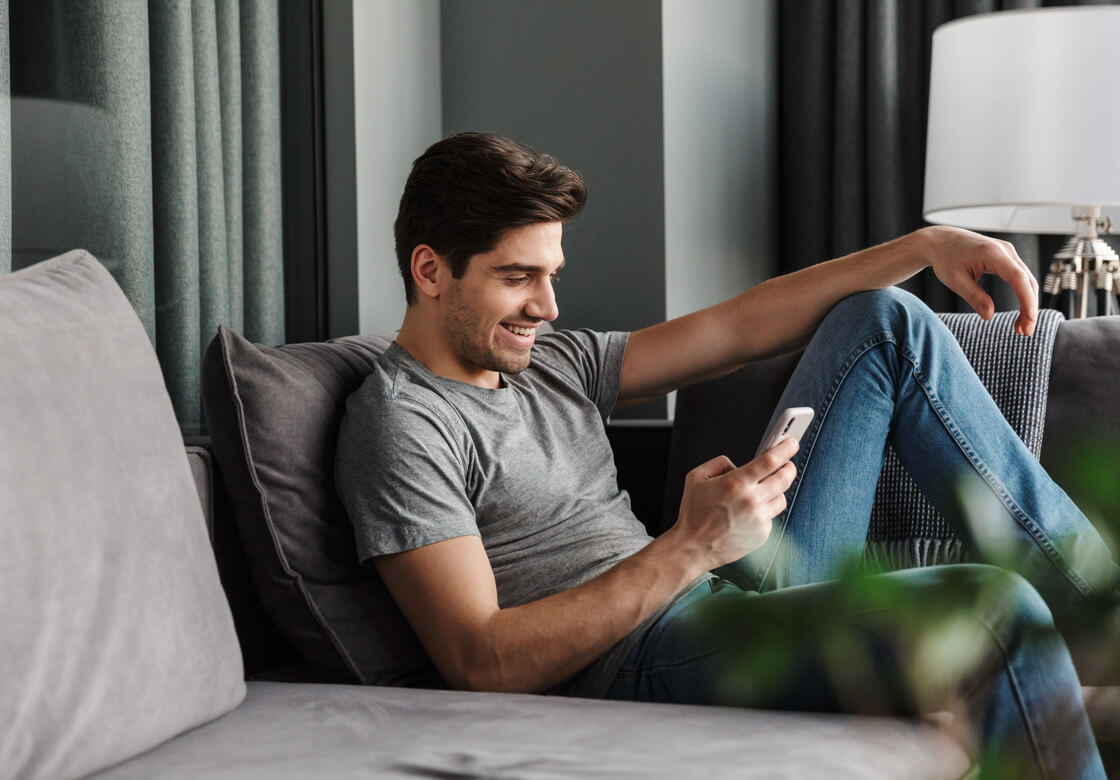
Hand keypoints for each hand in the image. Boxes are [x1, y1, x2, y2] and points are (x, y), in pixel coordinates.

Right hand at [669, 438, 798, 569]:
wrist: (693, 547)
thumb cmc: (694, 513)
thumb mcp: (696, 477)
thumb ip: (719, 463)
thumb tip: (737, 464)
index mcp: (736, 483)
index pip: (770, 460)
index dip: (785, 449)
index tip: (791, 443)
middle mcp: (751, 501)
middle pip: (784, 478)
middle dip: (789, 467)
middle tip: (787, 464)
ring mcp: (759, 519)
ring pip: (782, 498)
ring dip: (777, 490)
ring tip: (764, 490)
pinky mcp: (762, 534)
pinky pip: (772, 516)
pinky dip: (765, 510)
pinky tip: (749, 513)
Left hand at [919, 226, 1038, 335]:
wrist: (940, 241)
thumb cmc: (945, 258)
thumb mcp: (955, 280)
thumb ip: (974, 297)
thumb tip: (989, 315)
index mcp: (992, 253)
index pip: (1018, 277)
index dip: (1026, 300)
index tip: (1029, 320)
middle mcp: (1005, 250)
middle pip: (1027, 280)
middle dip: (1030, 307)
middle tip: (1025, 332)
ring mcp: (1008, 252)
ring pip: (1026, 280)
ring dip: (1027, 303)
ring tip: (1021, 328)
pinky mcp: (1006, 257)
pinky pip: (1020, 278)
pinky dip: (1022, 295)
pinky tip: (1019, 313)